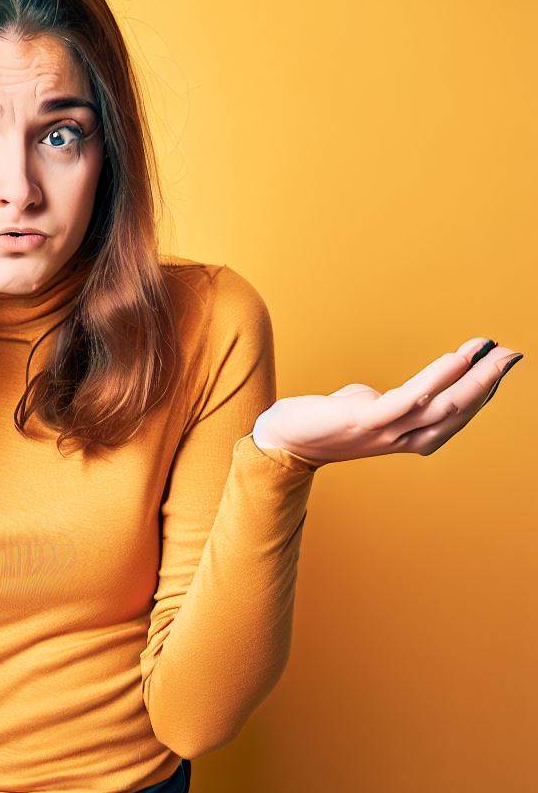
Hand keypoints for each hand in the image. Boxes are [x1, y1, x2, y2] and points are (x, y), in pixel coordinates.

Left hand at [252, 337, 523, 465]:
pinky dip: (436, 379)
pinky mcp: (365, 421)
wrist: (280, 439)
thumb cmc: (321, 421)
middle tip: (512, 355)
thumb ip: (388, 401)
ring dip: (469, 378)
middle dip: (487, 383)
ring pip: (440, 407)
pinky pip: (409, 400)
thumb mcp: (364, 408)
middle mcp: (402, 439)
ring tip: (490, 353)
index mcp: (405, 437)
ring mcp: (385, 432)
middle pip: (457, 412)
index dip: (481, 392)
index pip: (454, 416)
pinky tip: (453, 360)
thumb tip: (407, 391)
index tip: (501, 365)